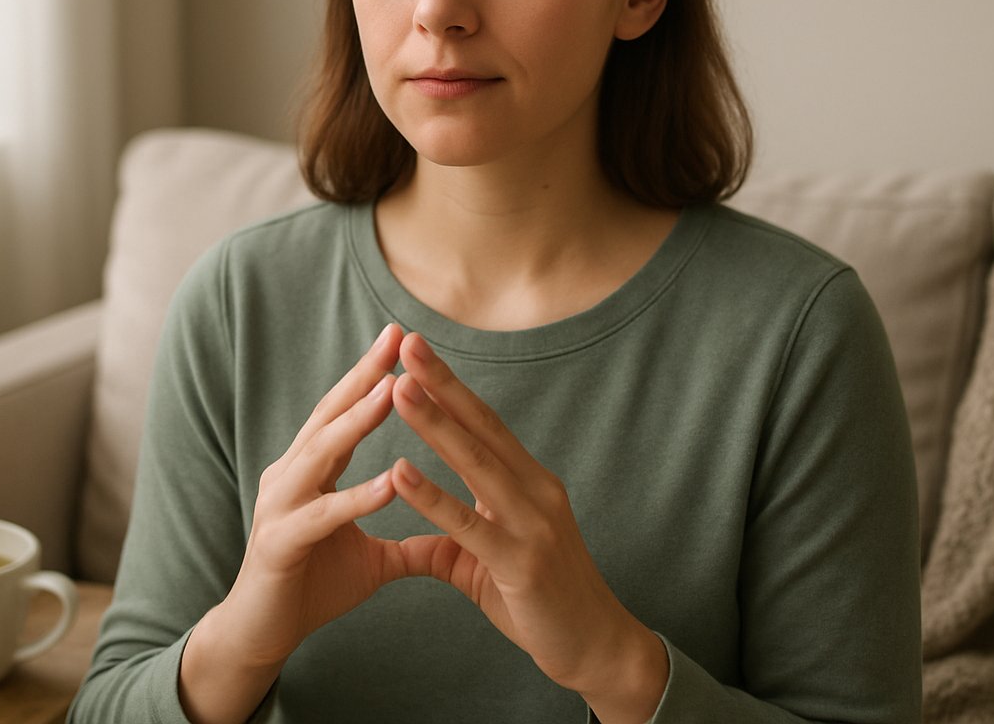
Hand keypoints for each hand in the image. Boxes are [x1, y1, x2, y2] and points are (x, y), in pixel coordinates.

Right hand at [208, 323, 410, 668]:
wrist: (260, 637)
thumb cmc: (310, 588)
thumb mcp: (370, 559)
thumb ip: (406, 541)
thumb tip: (450, 539)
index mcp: (309, 472)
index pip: (343, 412)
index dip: (371, 375)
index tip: (402, 338)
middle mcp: (289, 477)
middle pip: (329, 416)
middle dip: (364, 376)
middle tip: (395, 338)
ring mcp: (279, 507)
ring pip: (321, 453)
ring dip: (357, 420)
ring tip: (393, 389)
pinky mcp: (279, 545)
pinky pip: (322, 515)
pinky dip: (356, 498)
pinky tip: (391, 481)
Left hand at [387, 333, 667, 722]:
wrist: (595, 649)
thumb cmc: (543, 603)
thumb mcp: (487, 564)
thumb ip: (450, 545)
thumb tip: (409, 545)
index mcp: (529, 483)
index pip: (484, 423)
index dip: (451, 386)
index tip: (418, 352)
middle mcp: (535, 491)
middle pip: (481, 427)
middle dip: (442, 384)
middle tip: (408, 343)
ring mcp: (532, 524)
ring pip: (475, 463)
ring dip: (434, 423)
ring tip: (398, 388)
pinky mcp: (522, 562)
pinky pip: (469, 523)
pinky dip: (432, 496)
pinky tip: (399, 472)